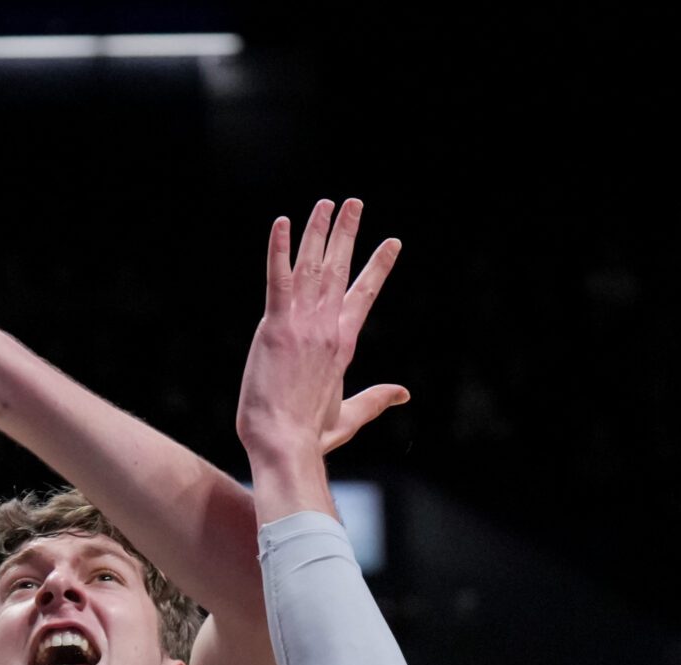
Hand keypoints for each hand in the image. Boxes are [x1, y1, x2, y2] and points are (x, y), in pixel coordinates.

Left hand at [237, 197, 407, 462]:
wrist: (285, 446)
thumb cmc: (311, 436)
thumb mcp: (349, 415)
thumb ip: (377, 399)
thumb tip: (404, 393)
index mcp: (344, 344)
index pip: (364, 295)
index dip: (378, 266)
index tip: (391, 242)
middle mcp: (328, 328)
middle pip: (340, 270)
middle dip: (348, 233)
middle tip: (354, 202)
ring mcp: (303, 325)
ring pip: (312, 267)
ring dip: (319, 231)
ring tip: (326, 203)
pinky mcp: (276, 329)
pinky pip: (278, 280)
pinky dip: (279, 251)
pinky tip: (282, 223)